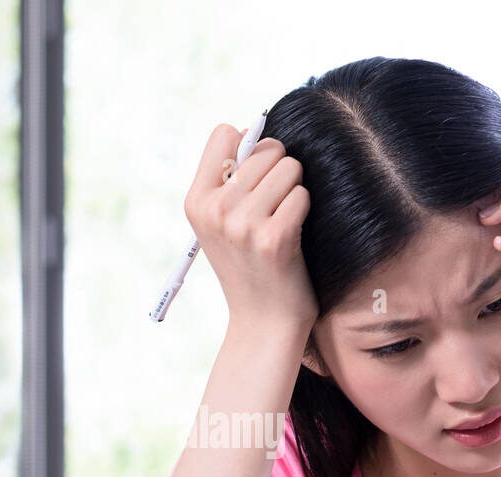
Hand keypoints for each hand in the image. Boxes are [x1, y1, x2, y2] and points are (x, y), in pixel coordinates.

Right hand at [184, 125, 318, 336]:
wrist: (263, 323)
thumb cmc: (249, 265)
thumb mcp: (221, 222)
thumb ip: (229, 179)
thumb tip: (254, 129)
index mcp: (195, 200)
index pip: (224, 132)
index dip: (248, 147)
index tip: (253, 176)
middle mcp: (214, 209)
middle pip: (266, 149)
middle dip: (279, 171)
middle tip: (272, 208)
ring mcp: (242, 225)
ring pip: (289, 168)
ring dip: (294, 191)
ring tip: (282, 221)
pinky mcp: (273, 238)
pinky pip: (302, 195)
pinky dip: (304, 211)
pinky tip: (292, 237)